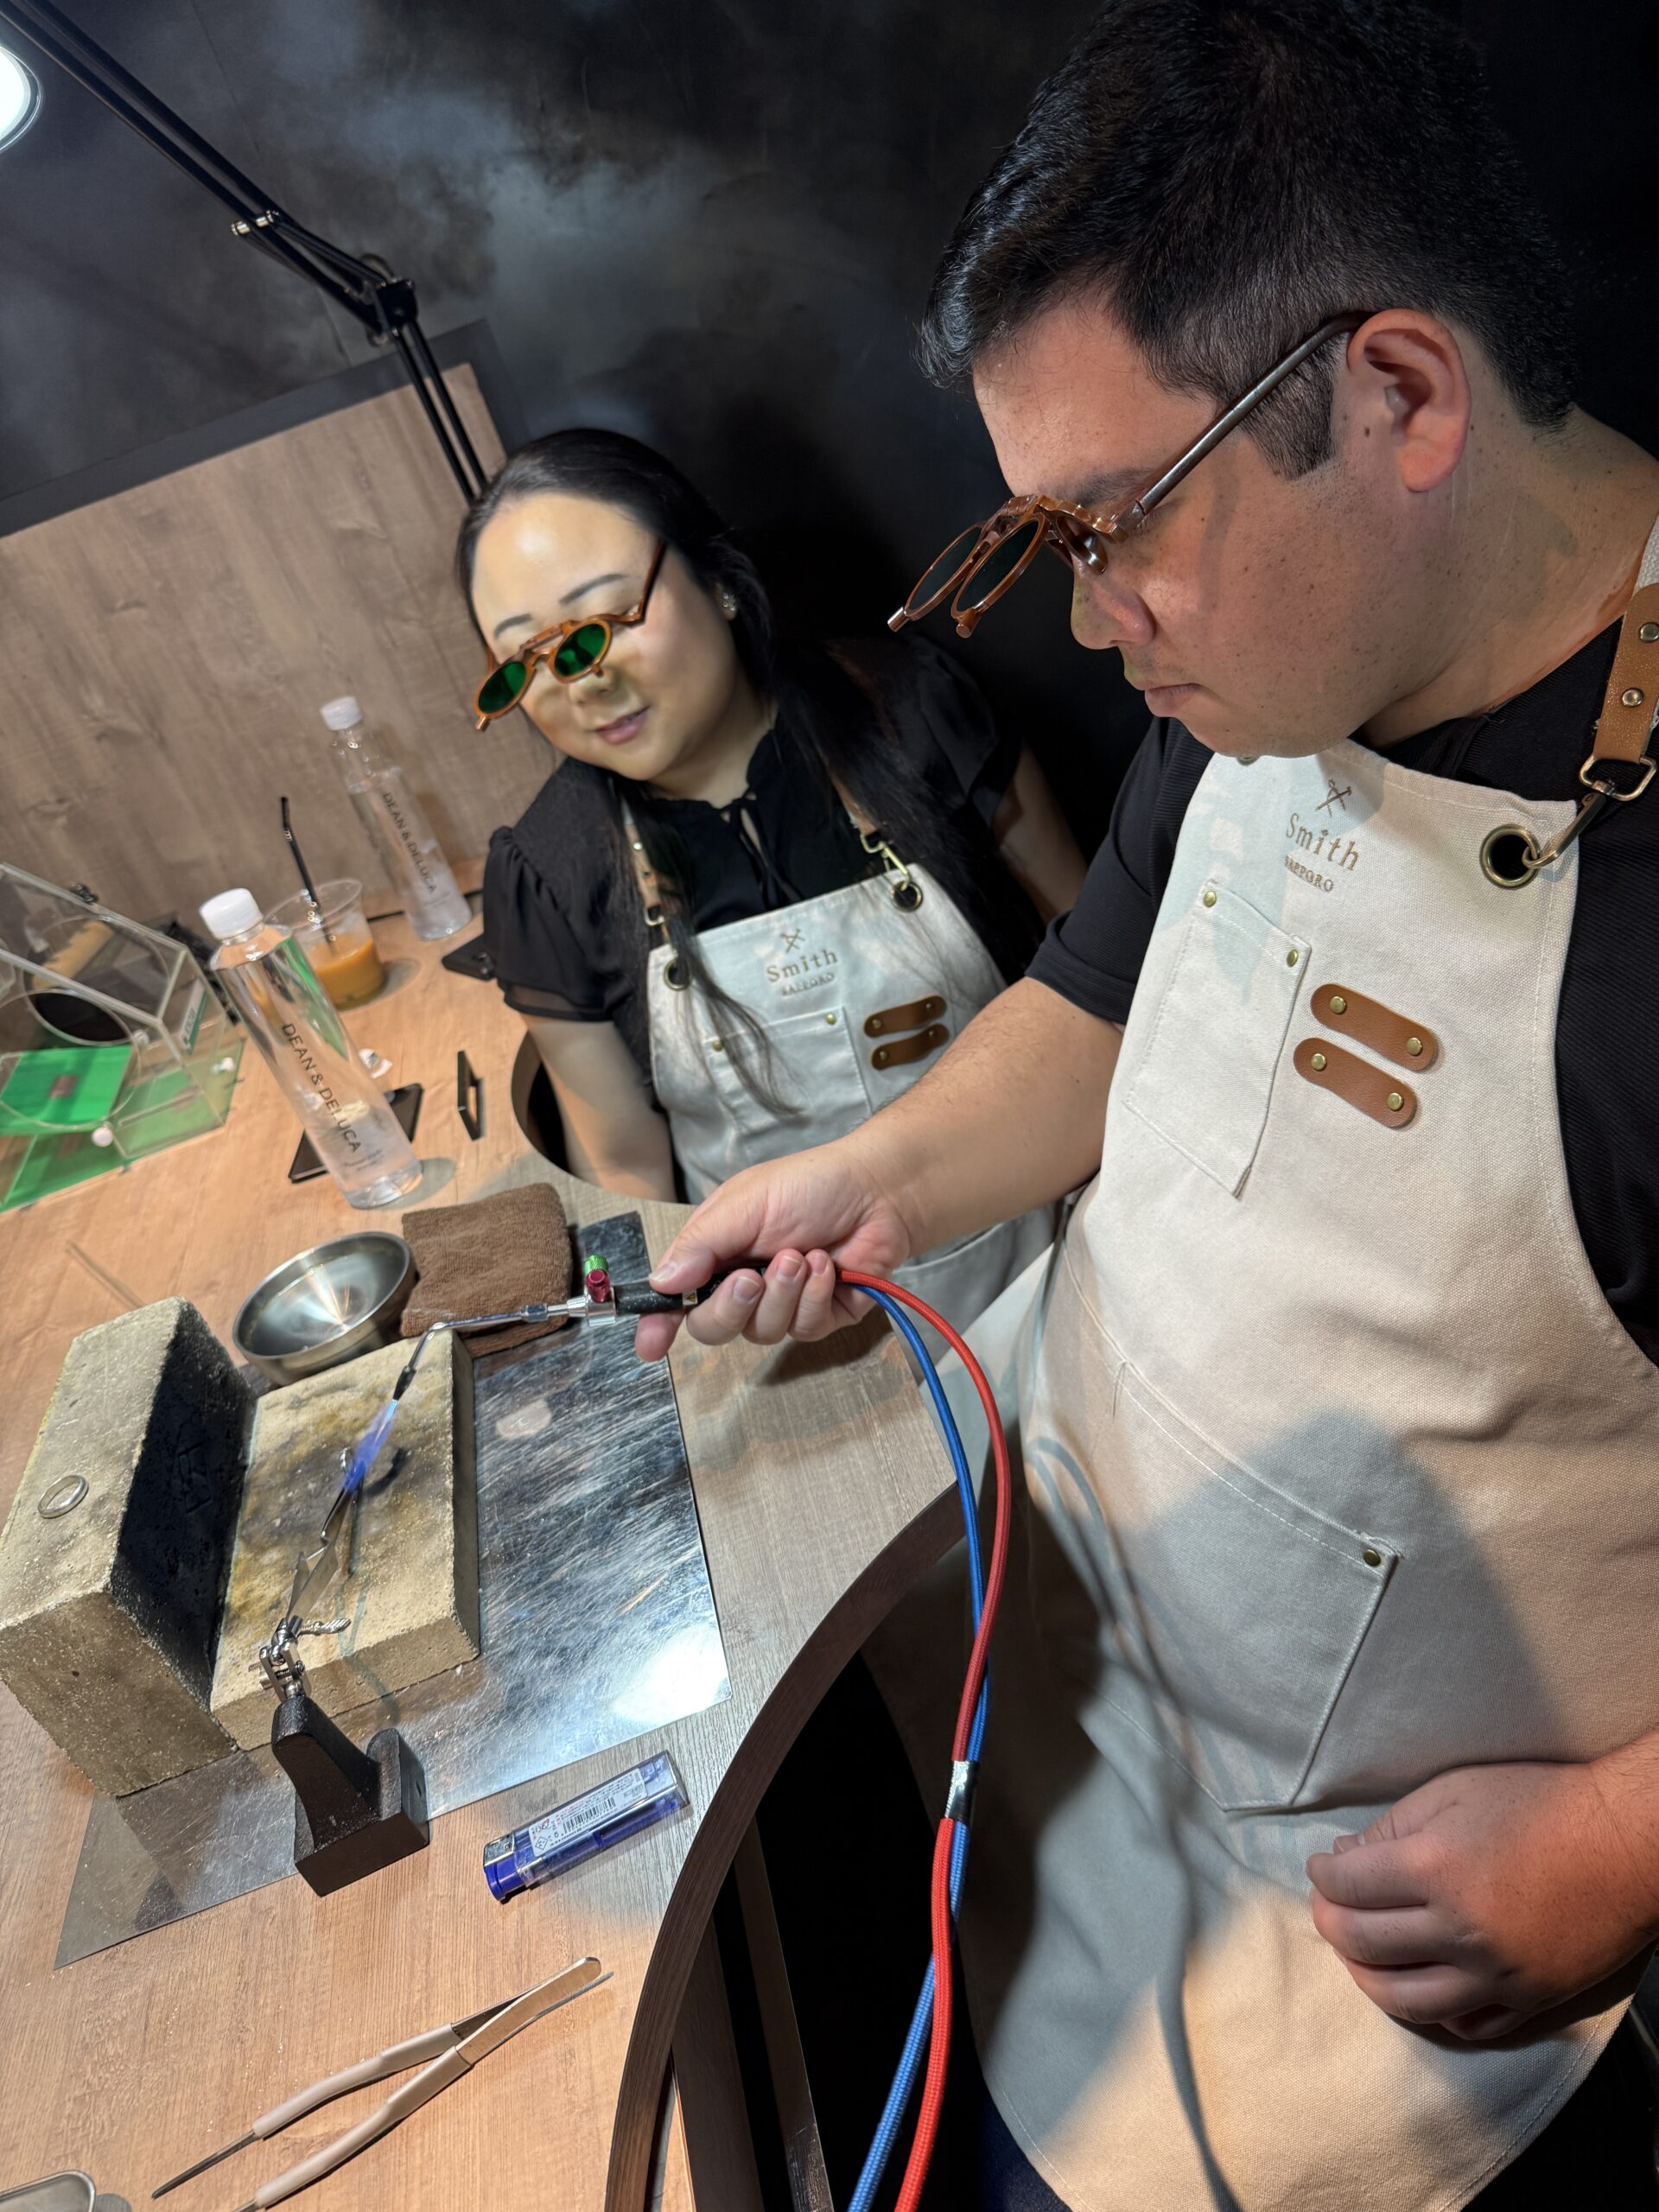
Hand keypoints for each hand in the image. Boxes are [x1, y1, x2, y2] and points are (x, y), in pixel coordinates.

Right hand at [635, 1135, 915, 1362]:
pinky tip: (826, 1266)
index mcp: (715, 1254)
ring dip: (783, 1293)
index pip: (677, 1299)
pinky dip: (814, 1296)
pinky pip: (805, 1330)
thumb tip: (660, 1283)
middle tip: (753, 1277)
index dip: (659, 1324)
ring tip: (803, 1255)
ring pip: (763, 1332)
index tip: (650, 1346)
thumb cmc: (809, 1185)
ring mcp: (783, 1304)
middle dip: (732, 1306)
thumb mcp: (745, 1203)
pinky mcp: (820, 1317)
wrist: (877, 1191)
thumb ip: (700, 1245)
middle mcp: (743, 1284)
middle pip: (714, 1327)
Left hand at [1307, 1757, 1658, 2038]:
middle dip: (1331, 1922)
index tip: (1322, 1868)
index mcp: (1435, 1868)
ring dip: (1365, 1977)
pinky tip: (1417, 1986)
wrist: (1623, 1843)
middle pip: (1363, 1944)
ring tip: (1357, 1955)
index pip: (1347, 1885)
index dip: (1322, 1876)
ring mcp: (1495, 1973)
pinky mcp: (1528, 1999)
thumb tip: (1345, 1860)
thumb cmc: (1539, 1802)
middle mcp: (1460, 1929)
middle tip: (1328, 1906)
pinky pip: (1464, 2025)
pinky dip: (1430, 2012)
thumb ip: (1392, 1827)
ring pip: (1404, 2000)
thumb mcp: (1453, 1791)